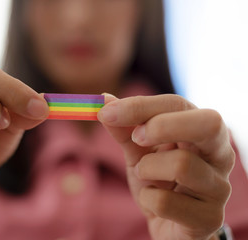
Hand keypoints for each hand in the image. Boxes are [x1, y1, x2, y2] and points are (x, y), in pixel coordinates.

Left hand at [98, 94, 234, 239]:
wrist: (167, 222)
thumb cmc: (157, 180)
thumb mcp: (137, 151)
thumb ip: (124, 127)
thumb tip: (104, 99)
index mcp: (201, 131)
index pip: (178, 104)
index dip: (141, 106)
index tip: (108, 113)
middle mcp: (219, 155)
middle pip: (207, 124)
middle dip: (162, 127)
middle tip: (137, 139)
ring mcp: (219, 187)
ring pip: (181, 165)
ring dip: (148, 170)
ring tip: (147, 177)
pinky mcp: (210, 217)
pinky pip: (166, 202)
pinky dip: (148, 200)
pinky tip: (155, 203)